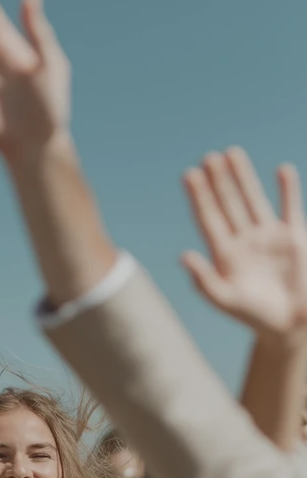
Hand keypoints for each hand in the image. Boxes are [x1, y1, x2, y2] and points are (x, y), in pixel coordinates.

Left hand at [181, 148, 306, 346]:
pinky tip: (281, 170)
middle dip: (219, 181)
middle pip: (227, 204)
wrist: (287, 325)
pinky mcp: (293, 237)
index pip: (208, 218)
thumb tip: (183, 255)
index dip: (199, 197)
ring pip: (253, 200)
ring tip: (232, 153)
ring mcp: (268, 237)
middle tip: (209, 157)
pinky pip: (290, 207)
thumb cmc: (252, 316)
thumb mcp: (224, 299)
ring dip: (244, 177)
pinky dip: (288, 189)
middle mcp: (244, 240)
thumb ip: (203, 279)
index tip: (190, 174)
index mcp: (224, 254)